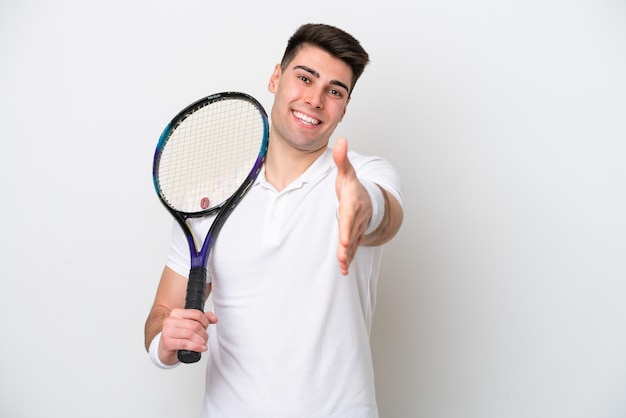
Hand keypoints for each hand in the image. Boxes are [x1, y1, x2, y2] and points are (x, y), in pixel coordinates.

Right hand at [158, 308, 217, 364]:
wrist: (164, 348)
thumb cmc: (178, 335)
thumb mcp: (190, 324)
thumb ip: (204, 318)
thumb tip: (214, 319)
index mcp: (176, 313)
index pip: (196, 314)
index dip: (205, 321)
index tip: (206, 327)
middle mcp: (170, 320)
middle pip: (194, 325)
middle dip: (204, 333)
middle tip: (205, 338)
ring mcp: (167, 331)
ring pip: (190, 334)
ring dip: (201, 341)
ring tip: (203, 344)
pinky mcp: (167, 342)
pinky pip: (185, 344)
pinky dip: (196, 346)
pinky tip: (201, 348)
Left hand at [333, 137, 372, 274]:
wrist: (370, 199)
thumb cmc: (353, 187)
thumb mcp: (347, 172)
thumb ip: (341, 159)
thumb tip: (340, 140)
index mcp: (353, 204)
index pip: (349, 217)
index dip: (347, 228)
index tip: (344, 238)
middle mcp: (357, 218)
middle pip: (352, 233)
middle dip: (348, 245)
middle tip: (343, 255)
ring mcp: (357, 229)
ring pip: (353, 243)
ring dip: (349, 255)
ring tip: (343, 267)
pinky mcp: (355, 236)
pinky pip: (353, 248)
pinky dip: (349, 259)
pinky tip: (343, 270)